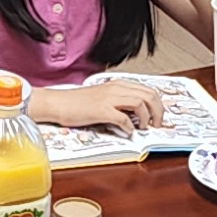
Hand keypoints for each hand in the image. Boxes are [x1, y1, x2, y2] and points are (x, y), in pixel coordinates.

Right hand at [31, 74, 167, 133]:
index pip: (147, 90)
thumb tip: (134, 114)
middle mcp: (116, 88)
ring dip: (146, 118)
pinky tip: (127, 132)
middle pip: (149, 95)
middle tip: (156, 124)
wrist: (57, 103)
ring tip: (143, 128)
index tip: (158, 116)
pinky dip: (129, 127)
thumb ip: (119, 101)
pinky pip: (123, 118)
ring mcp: (108, 99)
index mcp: (118, 84)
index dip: (158, 104)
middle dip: (158, 111)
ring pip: (140, 103)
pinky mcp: (101, 110)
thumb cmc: (76, 102)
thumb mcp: (102, 96)